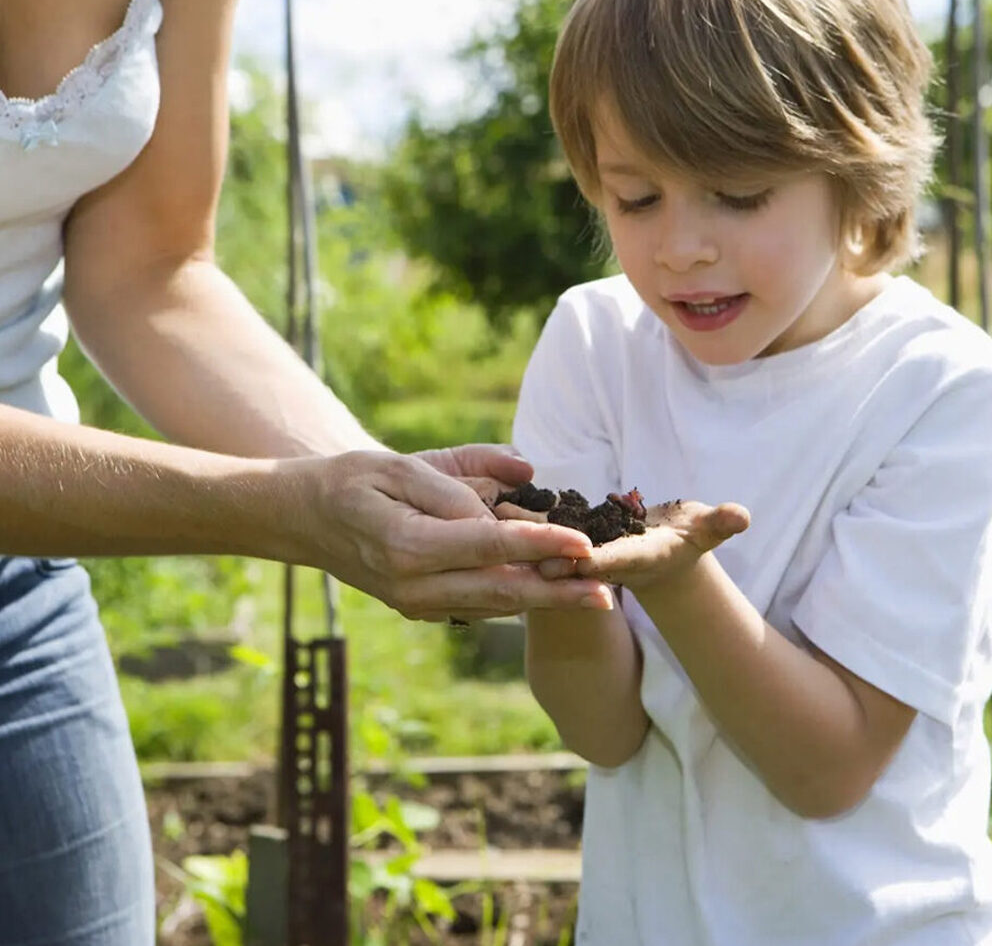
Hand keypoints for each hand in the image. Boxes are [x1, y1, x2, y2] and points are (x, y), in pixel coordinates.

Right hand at [277, 450, 612, 620]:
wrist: (303, 521)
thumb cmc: (351, 481)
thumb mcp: (399, 464)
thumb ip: (462, 475)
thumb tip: (525, 477)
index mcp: (407, 545)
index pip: (489, 546)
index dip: (541, 545)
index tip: (585, 543)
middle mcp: (414, 585)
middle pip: (501, 590)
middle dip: (559, 592)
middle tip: (608, 592)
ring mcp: (416, 603)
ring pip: (494, 605)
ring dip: (545, 600)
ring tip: (593, 593)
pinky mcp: (420, 608)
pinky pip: (478, 606)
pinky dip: (517, 599)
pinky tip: (551, 592)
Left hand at [500, 498, 749, 592]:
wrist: (663, 550)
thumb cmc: (690, 536)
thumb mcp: (706, 530)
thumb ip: (720, 524)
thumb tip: (742, 516)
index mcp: (630, 559)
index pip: (608, 562)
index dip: (587, 559)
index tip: (566, 558)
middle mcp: (598, 557)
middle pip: (565, 555)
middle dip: (538, 548)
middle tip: (505, 536)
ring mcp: (579, 549)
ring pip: (544, 541)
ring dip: (517, 529)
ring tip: (487, 509)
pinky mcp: (566, 536)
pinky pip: (538, 525)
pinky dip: (517, 514)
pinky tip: (489, 496)